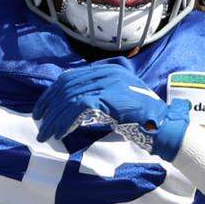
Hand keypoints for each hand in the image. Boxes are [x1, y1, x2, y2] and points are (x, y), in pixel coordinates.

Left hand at [32, 63, 190, 159]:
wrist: (165, 127)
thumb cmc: (143, 118)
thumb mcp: (117, 101)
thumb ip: (98, 96)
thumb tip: (69, 105)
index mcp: (109, 69)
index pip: (71, 77)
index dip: (53, 93)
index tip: (43, 109)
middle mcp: (108, 72)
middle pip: (67, 86)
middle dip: (50, 105)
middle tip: (39, 122)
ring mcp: (109, 82)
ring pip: (70, 98)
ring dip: (54, 118)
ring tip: (45, 134)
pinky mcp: (108, 97)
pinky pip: (78, 108)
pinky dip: (65, 122)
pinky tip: (60, 134)